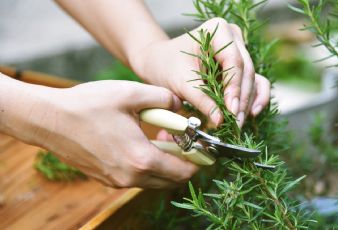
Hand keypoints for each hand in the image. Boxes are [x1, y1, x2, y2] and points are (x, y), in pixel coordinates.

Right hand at [22, 81, 197, 187]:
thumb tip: (180, 104)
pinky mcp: (106, 179)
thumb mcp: (131, 94)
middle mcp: (131, 177)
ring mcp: (117, 181)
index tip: (204, 148)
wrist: (49, 120)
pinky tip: (141, 142)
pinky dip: (147, 165)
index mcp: (141, 158)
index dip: (199, 160)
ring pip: (155, 180)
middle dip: (183, 161)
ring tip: (162, 137)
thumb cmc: (88, 105)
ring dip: (165, 163)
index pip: (183, 171)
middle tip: (182, 139)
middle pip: (171, 179)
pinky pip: (137, 178)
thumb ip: (164, 98)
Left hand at [130, 18, 270, 126]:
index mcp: (218, 30)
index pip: (233, 61)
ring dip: (247, 103)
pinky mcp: (241, 67)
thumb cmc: (167, 66)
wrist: (159, 62)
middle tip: (235, 124)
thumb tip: (220, 120)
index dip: (234, 87)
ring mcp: (240, 51)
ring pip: (252, 80)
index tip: (231, 110)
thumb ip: (201, 100)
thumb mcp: (181, 83)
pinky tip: (251, 114)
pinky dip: (255, 98)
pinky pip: (256, 82)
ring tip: (237, 124)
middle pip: (246, 71)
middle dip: (241, 100)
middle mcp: (234, 37)